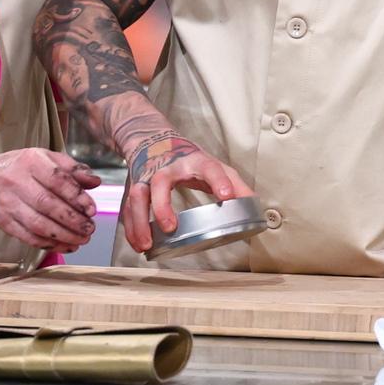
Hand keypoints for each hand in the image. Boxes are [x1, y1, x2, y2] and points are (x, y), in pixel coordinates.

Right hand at [0, 148, 100, 250]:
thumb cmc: (25, 168)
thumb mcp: (48, 158)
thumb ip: (73, 169)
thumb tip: (95, 181)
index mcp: (31, 161)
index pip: (57, 180)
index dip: (76, 197)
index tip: (92, 210)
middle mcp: (16, 181)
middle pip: (47, 204)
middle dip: (72, 220)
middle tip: (90, 228)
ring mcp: (7, 203)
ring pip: (37, 224)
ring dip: (63, 236)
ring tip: (82, 239)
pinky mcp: (3, 222)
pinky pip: (28, 237)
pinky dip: (49, 244)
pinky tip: (66, 245)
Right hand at [121, 128, 253, 253]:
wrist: (153, 140)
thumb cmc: (189, 159)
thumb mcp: (214, 166)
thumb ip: (234, 184)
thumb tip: (254, 206)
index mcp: (195, 161)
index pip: (209, 168)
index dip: (219, 180)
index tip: (226, 196)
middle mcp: (168, 166)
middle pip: (161, 181)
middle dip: (163, 205)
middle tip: (170, 227)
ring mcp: (148, 175)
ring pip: (138, 196)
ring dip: (140, 221)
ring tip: (147, 244)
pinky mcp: (134, 186)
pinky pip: (129, 207)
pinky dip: (131, 227)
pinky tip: (138, 243)